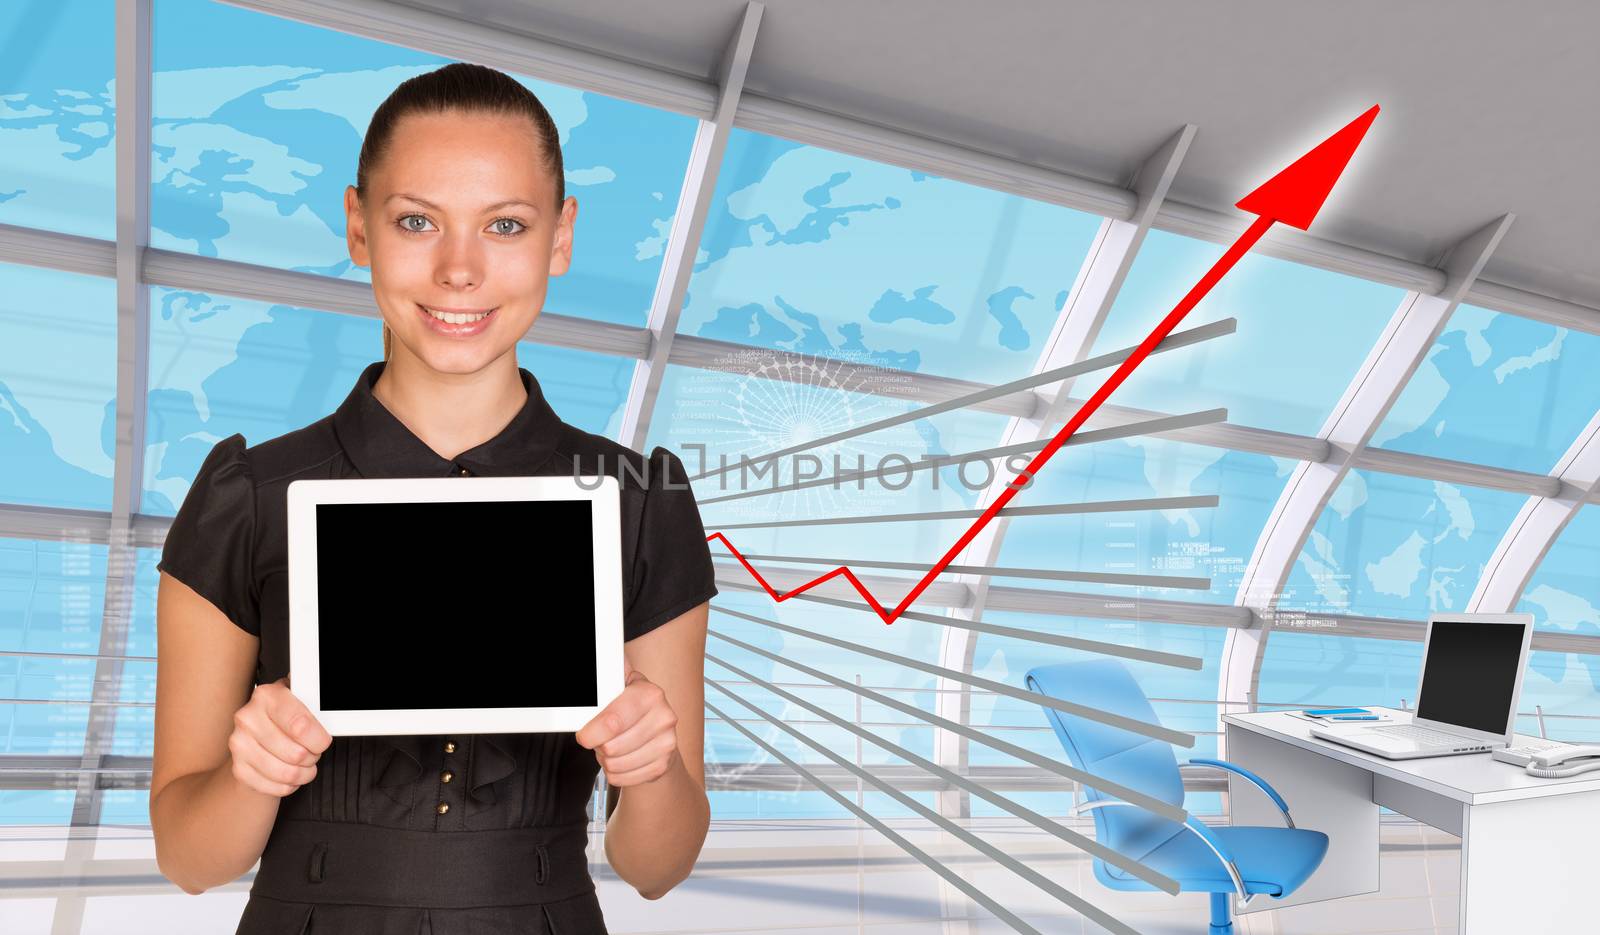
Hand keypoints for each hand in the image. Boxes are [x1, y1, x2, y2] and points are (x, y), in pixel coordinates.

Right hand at [226, 676, 332, 796]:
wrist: (258, 730)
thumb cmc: (286, 715)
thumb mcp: (302, 702)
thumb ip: (316, 707)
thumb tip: (334, 714)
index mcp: (267, 696)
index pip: (300, 726)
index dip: (318, 740)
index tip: (323, 741)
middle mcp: (248, 718)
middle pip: (296, 754)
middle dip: (312, 757)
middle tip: (312, 751)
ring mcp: (239, 744)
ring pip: (286, 773)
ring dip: (303, 773)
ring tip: (304, 764)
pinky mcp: (238, 767)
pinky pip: (273, 787)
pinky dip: (288, 786)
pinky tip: (290, 775)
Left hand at [575, 656, 679, 786]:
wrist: (657, 733)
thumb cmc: (630, 707)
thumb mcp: (619, 687)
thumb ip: (607, 676)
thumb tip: (596, 652)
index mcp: (650, 693)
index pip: (613, 721)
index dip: (592, 732)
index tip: (584, 735)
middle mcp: (664, 716)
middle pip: (612, 747)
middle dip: (600, 745)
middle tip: (603, 737)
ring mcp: (668, 742)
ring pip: (615, 765)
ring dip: (607, 759)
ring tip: (614, 746)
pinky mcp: (664, 765)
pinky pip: (623, 778)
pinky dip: (616, 773)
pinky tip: (623, 758)